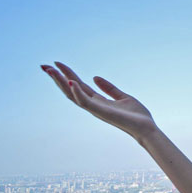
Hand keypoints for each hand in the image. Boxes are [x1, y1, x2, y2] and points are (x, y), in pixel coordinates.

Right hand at [41, 62, 156, 140]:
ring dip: (61, 83)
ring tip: (52, 71)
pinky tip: (72, 82)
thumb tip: (94, 77)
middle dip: (57, 78)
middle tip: (44, 66)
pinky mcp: (102, 112)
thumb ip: (109, 88)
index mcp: (98, 101)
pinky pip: (86, 102)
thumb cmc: (136, 116)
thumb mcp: (122, 97)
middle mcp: (94, 105)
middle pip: (70, 89)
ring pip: (73, 95)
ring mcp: (96, 109)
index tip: (57, 63)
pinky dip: (78, 92)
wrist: (147, 128)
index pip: (78, 85)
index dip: (67, 74)